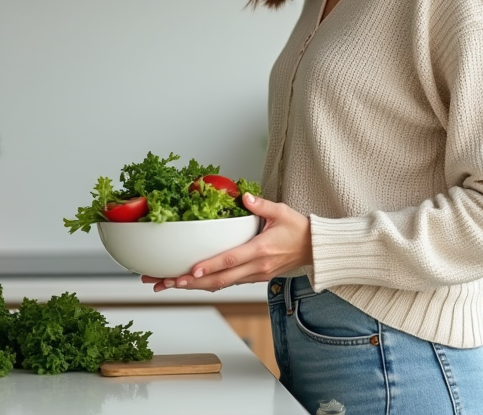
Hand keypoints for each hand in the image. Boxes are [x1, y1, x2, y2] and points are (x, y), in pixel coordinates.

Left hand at [141, 193, 310, 291]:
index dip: (211, 266)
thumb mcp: (281, 211)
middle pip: (220, 279)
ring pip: (222, 284)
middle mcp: (257, 267)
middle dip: (192, 282)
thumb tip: (243, 196)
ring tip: (171, 284)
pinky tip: (193, 284)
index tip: (192, 270)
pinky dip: (210, 284)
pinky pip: (229, 283)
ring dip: (196, 286)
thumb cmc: (298, 229)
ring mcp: (256, 275)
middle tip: (167, 281)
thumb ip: (261, 204)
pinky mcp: (256, 278)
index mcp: (262, 249)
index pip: (232, 260)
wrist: (314, 249)